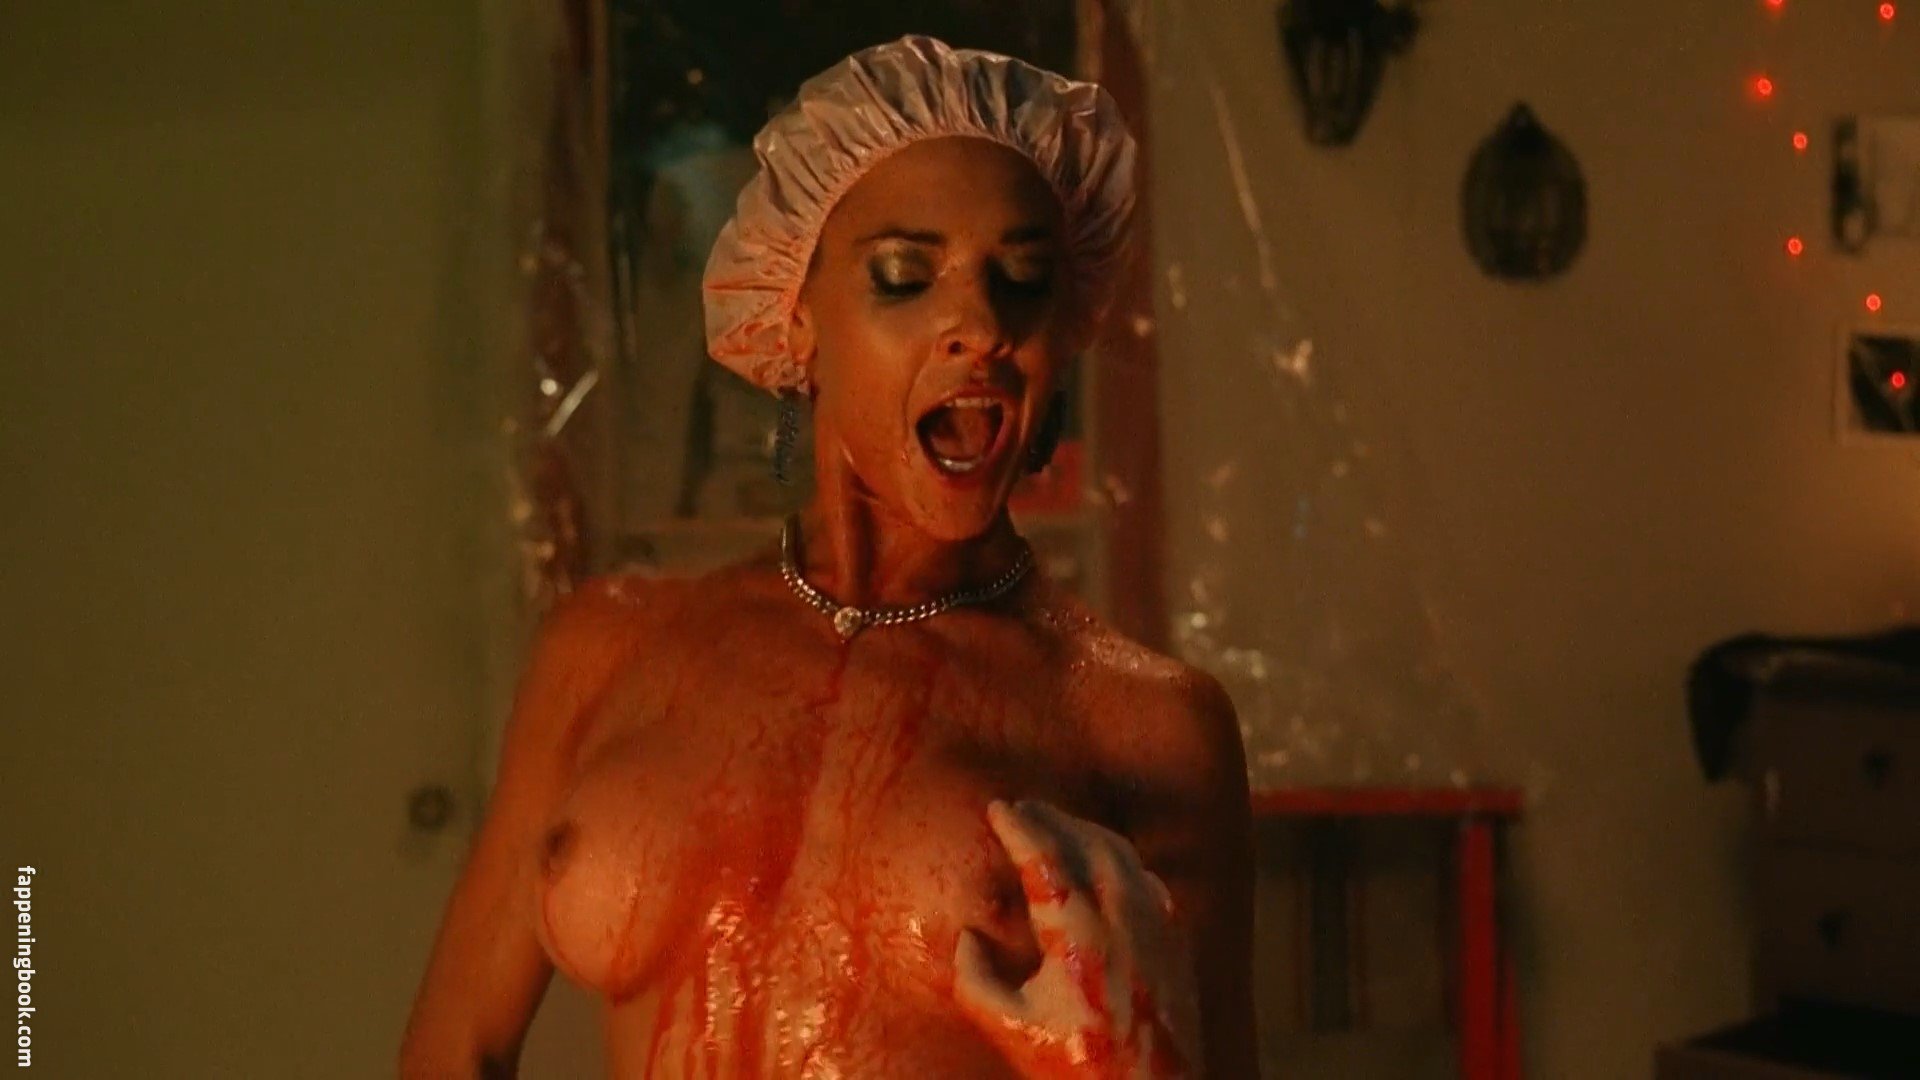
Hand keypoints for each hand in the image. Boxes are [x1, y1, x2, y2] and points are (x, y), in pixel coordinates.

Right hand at [953, 799, 1202, 1077]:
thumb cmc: (1075, 1066)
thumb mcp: (1008, 1026)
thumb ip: (975, 977)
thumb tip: (969, 936)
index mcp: (1079, 937)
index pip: (1046, 859)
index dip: (1019, 827)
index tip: (997, 807)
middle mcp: (1123, 921)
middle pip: (1088, 842)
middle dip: (1053, 818)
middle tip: (1023, 807)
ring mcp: (1155, 928)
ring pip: (1123, 855)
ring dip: (1087, 832)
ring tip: (1057, 825)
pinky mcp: (1175, 943)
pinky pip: (1148, 879)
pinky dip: (1121, 859)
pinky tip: (1106, 864)